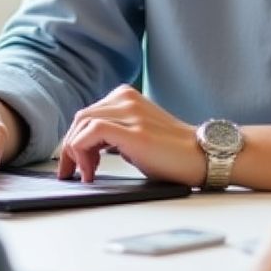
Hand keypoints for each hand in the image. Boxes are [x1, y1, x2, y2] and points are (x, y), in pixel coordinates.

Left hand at [57, 85, 205, 185]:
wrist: (201, 157)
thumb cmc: (170, 153)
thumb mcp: (135, 135)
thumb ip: (112, 134)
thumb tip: (84, 149)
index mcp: (126, 96)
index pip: (86, 114)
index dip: (74, 140)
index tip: (72, 164)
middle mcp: (126, 98)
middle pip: (81, 118)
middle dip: (70, 147)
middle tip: (72, 173)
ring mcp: (131, 112)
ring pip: (82, 123)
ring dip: (75, 152)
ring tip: (86, 174)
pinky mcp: (134, 131)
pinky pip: (92, 132)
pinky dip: (82, 152)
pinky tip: (91, 171)